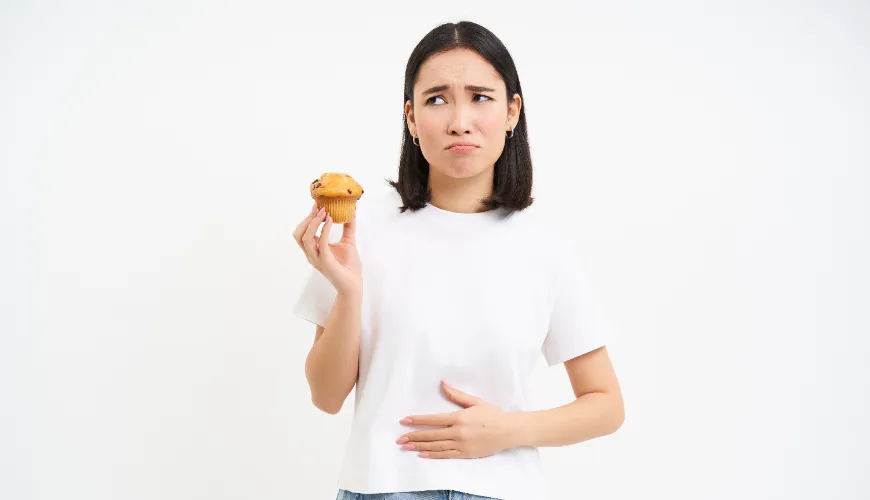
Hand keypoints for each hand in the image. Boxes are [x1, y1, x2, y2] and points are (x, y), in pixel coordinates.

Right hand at [293, 202, 361, 295]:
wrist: (354, 284)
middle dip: (308, 219)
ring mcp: (317, 259)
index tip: (318, 205)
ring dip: (314, 223)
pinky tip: (330, 221)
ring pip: (305, 238)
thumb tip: (351, 211)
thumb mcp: (348, 241)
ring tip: (325, 213)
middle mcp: (312, 254)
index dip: (308, 218)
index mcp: (314, 249)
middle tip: (320, 208)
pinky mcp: (325, 261)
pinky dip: (325, 230)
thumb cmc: (349, 266)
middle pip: (299, 234)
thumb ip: (348, 227)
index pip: (303, 232)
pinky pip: (321, 243)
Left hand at [396, 381, 518, 458]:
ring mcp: (461, 444)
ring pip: (436, 446)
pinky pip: (446, 454)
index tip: (404, 421)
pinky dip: (433, 455)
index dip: (417, 420)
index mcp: (459, 417)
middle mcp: (458, 432)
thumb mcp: (475, 402)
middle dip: (414, 436)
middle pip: (431, 434)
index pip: (433, 419)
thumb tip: (442, 384)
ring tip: (406, 447)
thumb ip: (456, 395)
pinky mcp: (465, 453)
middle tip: (399, 438)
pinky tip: (422, 454)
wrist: (508, 431)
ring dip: (419, 446)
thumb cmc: (492, 415)